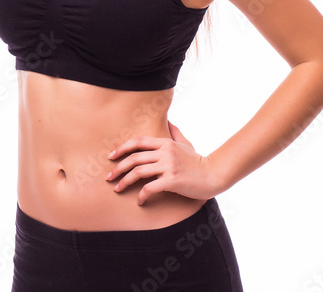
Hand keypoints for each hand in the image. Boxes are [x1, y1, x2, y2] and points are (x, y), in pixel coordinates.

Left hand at [105, 120, 220, 205]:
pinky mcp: (172, 180)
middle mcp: (165, 152)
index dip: (122, 148)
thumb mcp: (186, 143)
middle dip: (118, 168)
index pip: (138, 142)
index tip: (111, 156)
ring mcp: (168, 166)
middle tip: (108, 177)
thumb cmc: (198, 161)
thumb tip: (168, 121)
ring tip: (118, 189)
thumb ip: (175, 132)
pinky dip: (141, 195)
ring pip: (138, 172)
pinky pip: (150, 188)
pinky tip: (139, 201)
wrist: (214, 175)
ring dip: (124, 182)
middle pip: (134, 158)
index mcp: (166, 142)